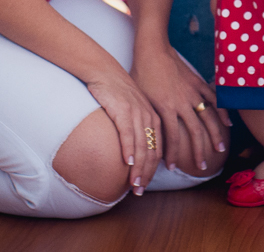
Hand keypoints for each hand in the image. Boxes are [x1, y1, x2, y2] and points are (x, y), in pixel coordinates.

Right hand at [85, 69, 161, 194]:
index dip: (153, 170)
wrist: (105, 72)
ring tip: (134, 184)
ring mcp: (137, 114)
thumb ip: (138, 128)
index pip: (158, 149)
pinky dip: (128, 150)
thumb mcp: (134, 110)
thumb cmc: (118, 93)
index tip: (146, 184)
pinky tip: (126, 163)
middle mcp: (149, 117)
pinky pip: (127, 134)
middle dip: (147, 174)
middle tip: (140, 191)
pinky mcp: (123, 110)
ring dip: (138, 168)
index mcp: (154, 118)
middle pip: (152, 152)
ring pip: (141, 147)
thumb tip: (134, 152)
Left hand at [132, 45, 229, 172]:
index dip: (173, 155)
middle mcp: (182, 103)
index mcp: (165, 108)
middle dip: (198, 151)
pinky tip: (227, 124)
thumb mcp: (140, 99)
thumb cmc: (141, 73)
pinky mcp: (197, 82)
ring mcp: (192, 92)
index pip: (172, 139)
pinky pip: (213, 99)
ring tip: (219, 149)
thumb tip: (143, 138)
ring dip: (214, 135)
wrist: (153, 49)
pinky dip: (221, 112)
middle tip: (201, 167)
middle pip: (194, 132)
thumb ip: (146, 117)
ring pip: (207, 118)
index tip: (172, 168)